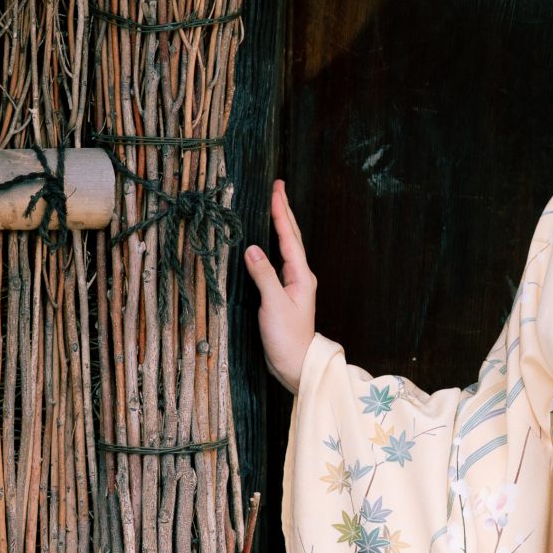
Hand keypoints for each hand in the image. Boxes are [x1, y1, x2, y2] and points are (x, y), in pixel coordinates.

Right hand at [243, 179, 317, 394]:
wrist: (295, 365)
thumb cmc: (287, 339)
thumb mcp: (273, 305)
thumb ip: (263, 276)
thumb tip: (251, 248)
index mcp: (301, 276)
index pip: (289, 237)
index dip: (281, 212)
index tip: (276, 190)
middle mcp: (300, 277)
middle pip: (292, 237)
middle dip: (284, 211)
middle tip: (278, 187)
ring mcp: (293, 285)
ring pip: (287, 247)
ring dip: (281, 225)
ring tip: (275, 205)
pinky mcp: (284, 294)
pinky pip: (280, 260)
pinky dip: (275, 244)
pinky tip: (268, 242)